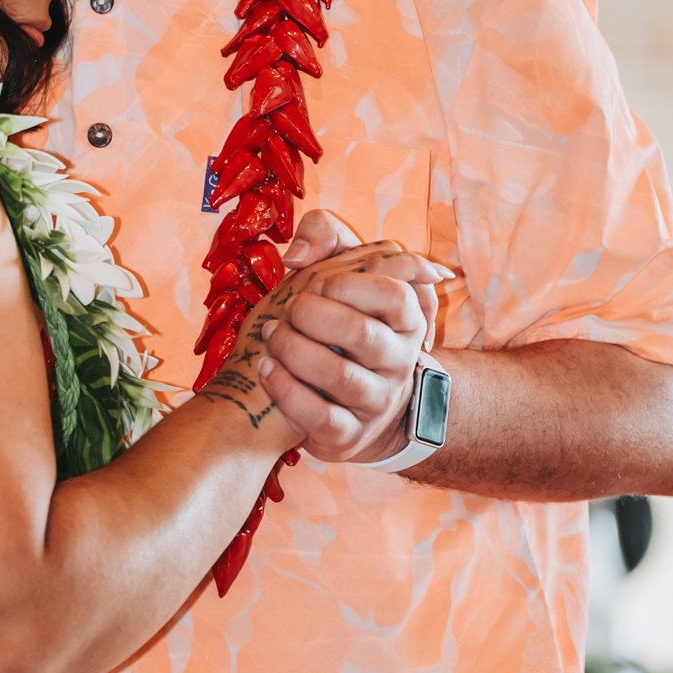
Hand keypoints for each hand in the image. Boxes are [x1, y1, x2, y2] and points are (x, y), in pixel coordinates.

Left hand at [255, 236, 448, 466]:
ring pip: (340, 377)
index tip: (318, 282)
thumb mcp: (339, 272)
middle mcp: (399, 363)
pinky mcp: (348, 436)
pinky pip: (319, 416)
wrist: (343, 402)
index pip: (397, 295)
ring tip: (271, 334)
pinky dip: (286, 389)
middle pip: (363, 335)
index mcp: (406, 321)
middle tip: (289, 309)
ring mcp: (376, 403)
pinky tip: (266, 367)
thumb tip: (297, 256)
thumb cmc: (336, 324)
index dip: (351, 285)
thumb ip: (326, 236)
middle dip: (315, 316)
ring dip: (295, 350)